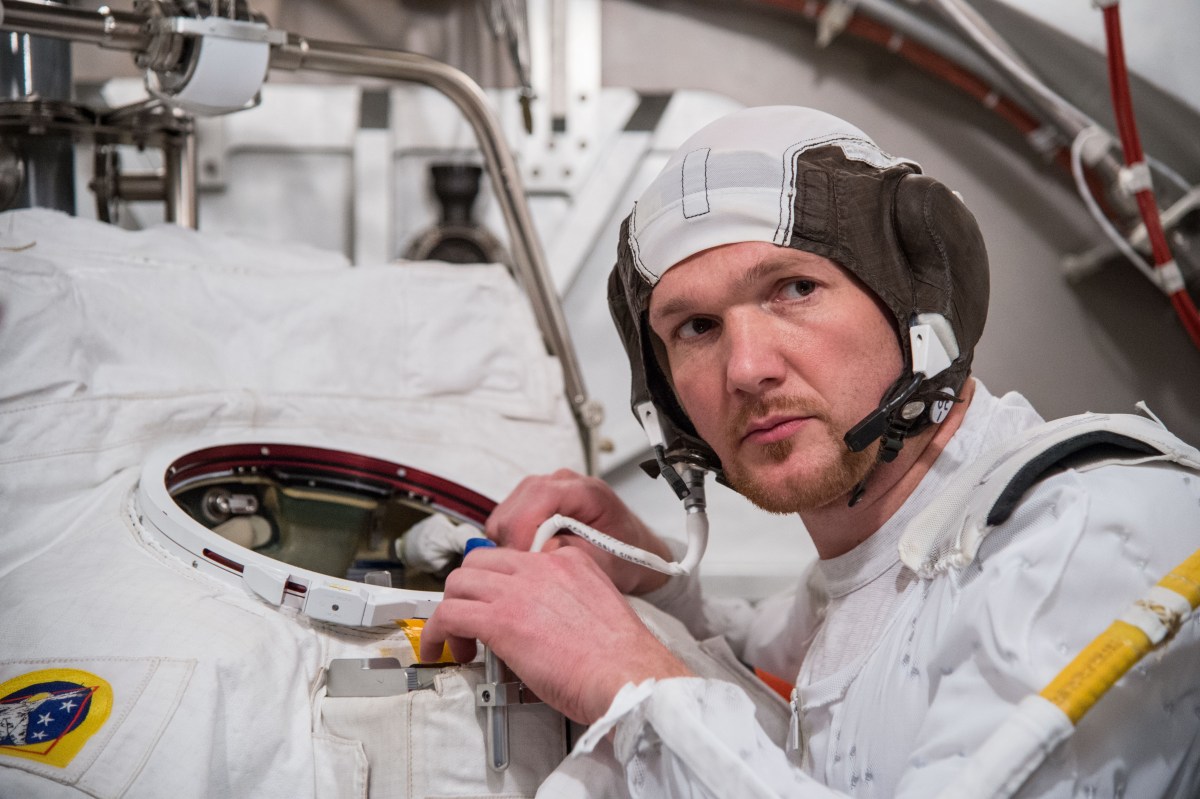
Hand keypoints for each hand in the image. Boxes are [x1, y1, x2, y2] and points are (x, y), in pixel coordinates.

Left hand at [419, 545, 692, 724]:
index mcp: (568, 560)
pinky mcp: (499, 619)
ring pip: (458, 583)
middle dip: (468, 591)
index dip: (500, 583)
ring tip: (458, 642)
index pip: (516, 557)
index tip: (497, 604)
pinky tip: (440, 651)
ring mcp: (518, 590)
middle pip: (480, 562)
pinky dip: (435, 634)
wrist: (627, 676)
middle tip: (471, 621)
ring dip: (450, 612)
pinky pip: (448, 615)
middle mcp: (540, 566)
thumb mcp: (600, 605)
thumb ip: (569, 599)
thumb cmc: (620, 659)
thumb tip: (543, 620)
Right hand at [486, 468, 674, 594]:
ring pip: (504, 514)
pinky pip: (506, 520)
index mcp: (586, 491)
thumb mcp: (609, 563)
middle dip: (515, 542)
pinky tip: (533, 555)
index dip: (524, 531)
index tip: (525, 562)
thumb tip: (542, 549)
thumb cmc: (626, 556)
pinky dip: (511, 541)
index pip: (539, 498)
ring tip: (536, 563)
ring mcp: (544, 489)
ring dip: (511, 543)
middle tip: (531, 569)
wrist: (634, 551)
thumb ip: (576, 553)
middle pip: (515, 506)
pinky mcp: (531, 502)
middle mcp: (561, 482)